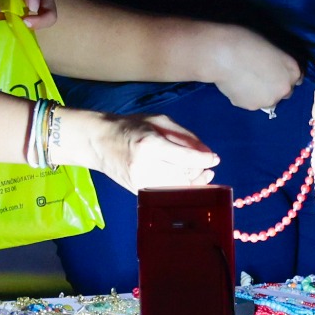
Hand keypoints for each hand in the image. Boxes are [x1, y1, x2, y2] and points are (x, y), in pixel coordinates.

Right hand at [73, 111, 217, 192]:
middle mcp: (144, 166)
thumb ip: (185, 136)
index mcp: (149, 144)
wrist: (99, 142)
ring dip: (193, 183)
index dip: (202, 160)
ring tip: (203, 175)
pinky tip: (187, 182)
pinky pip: (166, 193)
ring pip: (176, 188)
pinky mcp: (137, 192)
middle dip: (199, 172)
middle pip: (182, 175)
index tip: (215, 159)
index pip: (183, 157)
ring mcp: (139, 182)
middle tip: (209, 167)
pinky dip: (180, 189)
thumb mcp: (159, 121)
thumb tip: (207, 153)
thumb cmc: (130, 126)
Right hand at [198, 24, 299, 113]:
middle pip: (285, 91)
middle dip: (276, 85)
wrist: (222, 54)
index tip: (275, 69)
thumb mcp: (272, 46)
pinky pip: (252, 102)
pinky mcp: (252, 107)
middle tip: (259, 75)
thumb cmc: (245, 40)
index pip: (298, 77)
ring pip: (269, 99)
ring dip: (262, 93)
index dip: (285, 73)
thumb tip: (274, 69)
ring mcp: (269, 100)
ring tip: (245, 80)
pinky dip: (247, 96)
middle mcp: (285, 88)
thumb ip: (279, 62)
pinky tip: (237, 84)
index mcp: (293, 69)